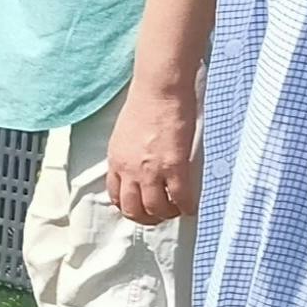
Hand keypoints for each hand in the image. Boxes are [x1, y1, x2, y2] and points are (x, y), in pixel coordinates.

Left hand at [106, 75, 200, 226]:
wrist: (159, 89)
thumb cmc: (145, 102)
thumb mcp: (124, 134)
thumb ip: (128, 154)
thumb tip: (138, 165)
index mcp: (116, 160)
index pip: (116, 196)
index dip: (129, 207)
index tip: (140, 208)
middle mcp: (129, 170)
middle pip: (133, 209)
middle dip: (147, 218)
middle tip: (160, 215)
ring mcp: (151, 170)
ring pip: (156, 209)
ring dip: (168, 214)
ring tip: (177, 209)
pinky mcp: (174, 166)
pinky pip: (180, 198)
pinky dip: (186, 207)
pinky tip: (191, 206)